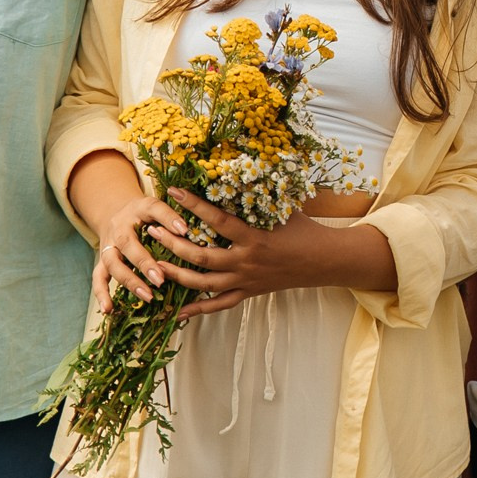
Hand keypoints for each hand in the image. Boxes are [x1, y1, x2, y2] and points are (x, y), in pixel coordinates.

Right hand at [92, 190, 196, 306]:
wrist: (115, 214)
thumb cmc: (144, 214)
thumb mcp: (157, 207)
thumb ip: (170, 216)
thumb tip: (186, 231)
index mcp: (136, 210)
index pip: (153, 210)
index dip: (168, 219)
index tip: (184, 231)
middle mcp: (118, 228)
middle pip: (128, 245)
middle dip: (144, 263)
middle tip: (161, 279)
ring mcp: (108, 246)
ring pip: (113, 264)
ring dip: (130, 281)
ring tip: (148, 296)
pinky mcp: (103, 262)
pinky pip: (98, 278)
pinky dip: (101, 294)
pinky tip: (108, 310)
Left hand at [151, 192, 394, 313]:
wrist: (323, 261)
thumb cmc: (303, 229)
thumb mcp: (283, 207)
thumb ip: (260, 194)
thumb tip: (240, 165)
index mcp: (253, 237)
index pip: (217, 220)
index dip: (194, 206)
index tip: (173, 192)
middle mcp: (246, 261)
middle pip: (201, 256)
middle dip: (174, 244)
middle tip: (153, 232)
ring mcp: (245, 280)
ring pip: (203, 283)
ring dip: (177, 275)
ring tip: (154, 265)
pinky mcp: (248, 293)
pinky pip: (218, 305)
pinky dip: (196, 309)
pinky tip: (175, 311)